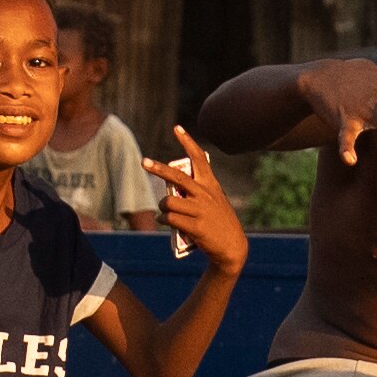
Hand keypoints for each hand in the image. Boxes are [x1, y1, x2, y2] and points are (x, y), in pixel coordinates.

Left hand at [144, 127, 245, 272]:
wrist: (233, 247)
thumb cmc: (220, 223)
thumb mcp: (216, 201)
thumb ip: (198, 192)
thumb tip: (172, 190)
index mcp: (211, 185)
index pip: (199, 158)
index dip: (187, 142)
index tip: (176, 128)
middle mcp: (205, 194)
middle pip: (177, 176)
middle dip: (158, 168)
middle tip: (144, 162)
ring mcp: (200, 210)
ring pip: (169, 201)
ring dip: (162, 206)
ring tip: (164, 211)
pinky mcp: (195, 227)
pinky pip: (170, 219)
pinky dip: (163, 219)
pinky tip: (163, 220)